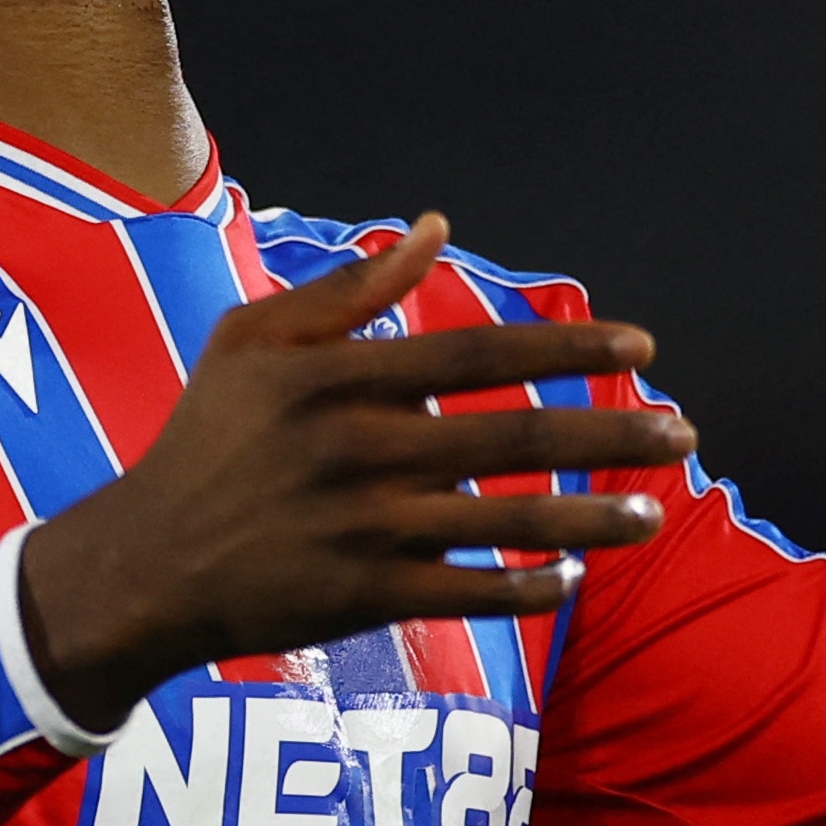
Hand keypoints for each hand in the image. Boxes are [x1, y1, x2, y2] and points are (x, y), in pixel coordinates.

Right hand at [17, 214, 694, 732]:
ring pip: (503, 521)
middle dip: (610, 433)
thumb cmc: (206, 442)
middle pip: (513, 436)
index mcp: (339, 378)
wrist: (143, 564)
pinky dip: (524, 587)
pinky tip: (573, 579)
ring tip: (654, 511)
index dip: (567, 346)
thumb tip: (435, 228)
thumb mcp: (253, 342)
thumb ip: (350, 291)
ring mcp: (364, 529)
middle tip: (682, 433)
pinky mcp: (361, 597)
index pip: (479, 353)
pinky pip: (466, 593)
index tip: (640, 347)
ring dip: (591, 517)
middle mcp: (359, 450)